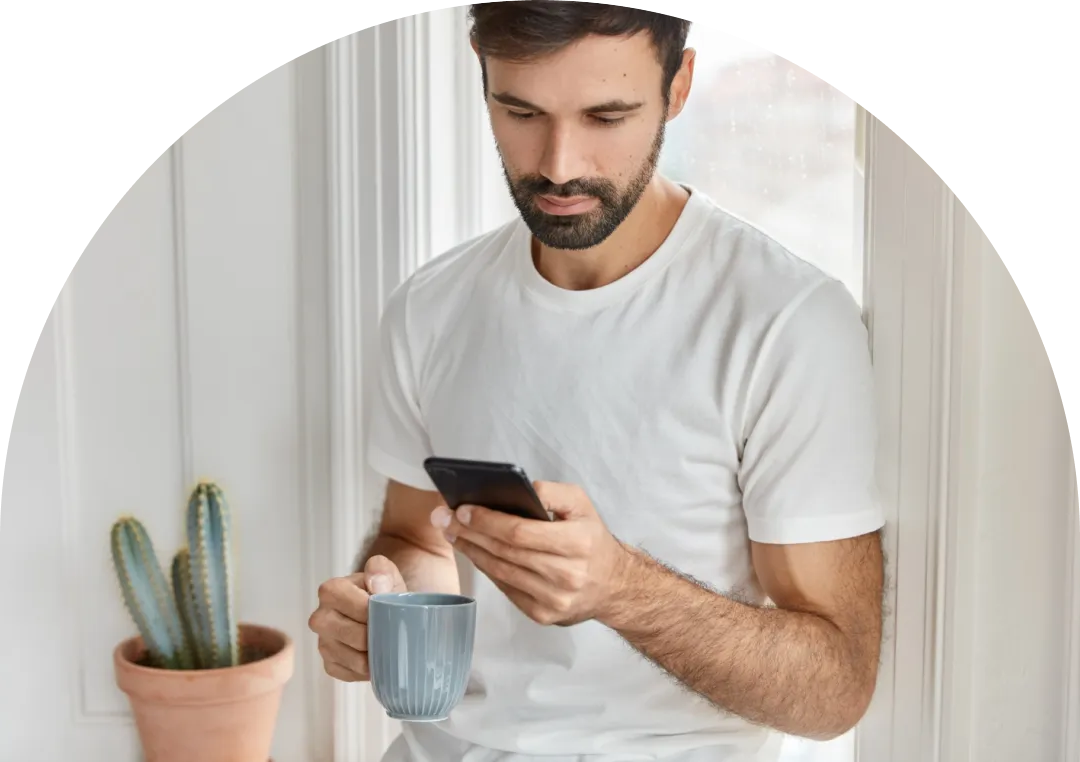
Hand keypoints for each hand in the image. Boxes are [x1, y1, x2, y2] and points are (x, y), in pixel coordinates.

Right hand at [307, 555, 406, 681]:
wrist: (378, 610)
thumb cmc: (381, 591)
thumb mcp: (386, 574)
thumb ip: (382, 570)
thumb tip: (376, 585)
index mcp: (330, 591)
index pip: (359, 608)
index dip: (378, 613)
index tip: (390, 613)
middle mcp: (320, 618)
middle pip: (356, 636)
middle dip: (378, 636)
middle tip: (392, 632)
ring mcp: (323, 643)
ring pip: (354, 659)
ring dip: (375, 656)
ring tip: (387, 646)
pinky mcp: (329, 664)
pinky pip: (351, 674)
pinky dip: (367, 670)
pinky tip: (375, 658)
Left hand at [432, 481, 630, 625]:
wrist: (614, 585)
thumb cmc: (592, 539)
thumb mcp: (582, 505)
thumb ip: (552, 492)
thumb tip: (517, 489)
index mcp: (577, 544)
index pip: (520, 532)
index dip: (487, 521)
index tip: (462, 509)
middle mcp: (567, 575)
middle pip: (505, 552)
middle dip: (470, 533)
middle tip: (444, 518)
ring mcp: (554, 599)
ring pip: (501, 571)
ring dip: (472, 551)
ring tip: (452, 533)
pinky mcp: (543, 615)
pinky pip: (506, 588)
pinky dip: (487, 569)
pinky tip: (474, 552)